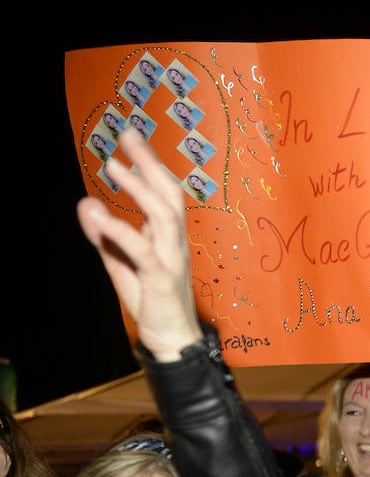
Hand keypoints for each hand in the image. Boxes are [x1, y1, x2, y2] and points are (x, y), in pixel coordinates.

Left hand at [75, 129, 200, 361]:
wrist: (172, 341)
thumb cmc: (152, 301)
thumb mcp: (120, 262)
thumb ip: (104, 234)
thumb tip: (86, 203)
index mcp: (169, 236)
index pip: (164, 192)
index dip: (150, 163)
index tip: (131, 135)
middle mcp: (175, 242)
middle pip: (170, 194)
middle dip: (150, 163)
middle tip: (128, 136)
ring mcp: (172, 260)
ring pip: (164, 215)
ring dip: (139, 189)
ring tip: (114, 167)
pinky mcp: (162, 280)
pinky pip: (144, 250)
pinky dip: (122, 231)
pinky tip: (102, 217)